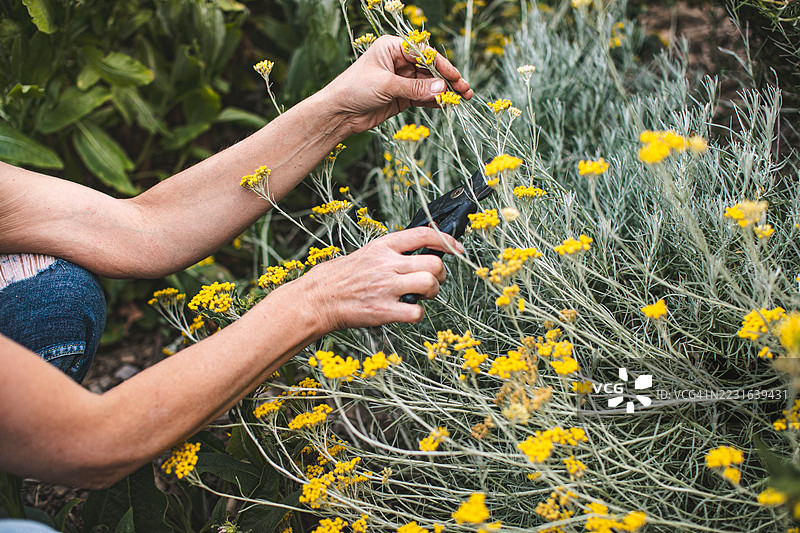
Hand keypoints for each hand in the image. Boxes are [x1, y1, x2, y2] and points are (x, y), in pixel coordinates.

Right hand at [288, 227, 463, 331]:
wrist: (319, 298)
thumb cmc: (343, 277)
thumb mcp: (368, 253)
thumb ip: (394, 251)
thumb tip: (423, 251)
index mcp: (384, 245)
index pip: (423, 234)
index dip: (447, 241)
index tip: (457, 249)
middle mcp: (387, 263)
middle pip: (434, 263)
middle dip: (440, 274)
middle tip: (432, 281)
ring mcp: (386, 287)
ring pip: (430, 284)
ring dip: (432, 292)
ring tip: (420, 295)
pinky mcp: (384, 310)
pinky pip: (416, 311)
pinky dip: (417, 313)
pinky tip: (407, 311)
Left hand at [321, 35, 472, 133]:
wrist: (338, 113)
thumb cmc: (355, 89)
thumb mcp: (386, 85)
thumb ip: (415, 87)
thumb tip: (442, 88)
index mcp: (392, 48)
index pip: (423, 52)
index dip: (441, 65)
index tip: (455, 77)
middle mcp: (398, 62)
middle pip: (429, 68)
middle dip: (447, 79)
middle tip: (464, 90)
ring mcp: (401, 80)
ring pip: (428, 84)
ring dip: (443, 92)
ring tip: (460, 100)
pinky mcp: (401, 97)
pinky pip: (422, 97)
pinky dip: (433, 101)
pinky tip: (445, 105)